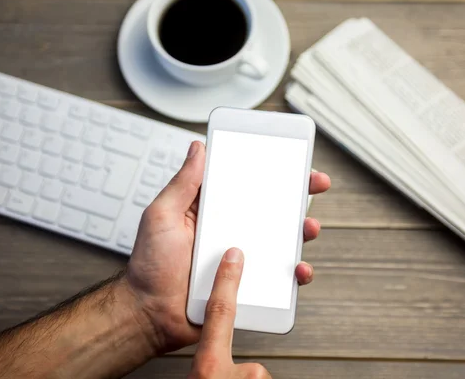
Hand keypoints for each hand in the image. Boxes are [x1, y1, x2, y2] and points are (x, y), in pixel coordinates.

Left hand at [124, 141, 330, 353]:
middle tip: (315, 183)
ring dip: (302, 231)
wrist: (150, 315)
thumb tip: (198, 149)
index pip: (245, 184)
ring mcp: (241, 259)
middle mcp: (229, 231)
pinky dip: (295, 273)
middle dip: (297, 195)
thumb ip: (183, 184)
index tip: (290, 158)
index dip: (268, 171)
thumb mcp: (161, 216)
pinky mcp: (248, 284)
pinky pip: (279, 278)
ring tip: (308, 227)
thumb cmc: (149, 266)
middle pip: (271, 209)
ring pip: (281, 242)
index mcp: (211, 211)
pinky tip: (298, 268)